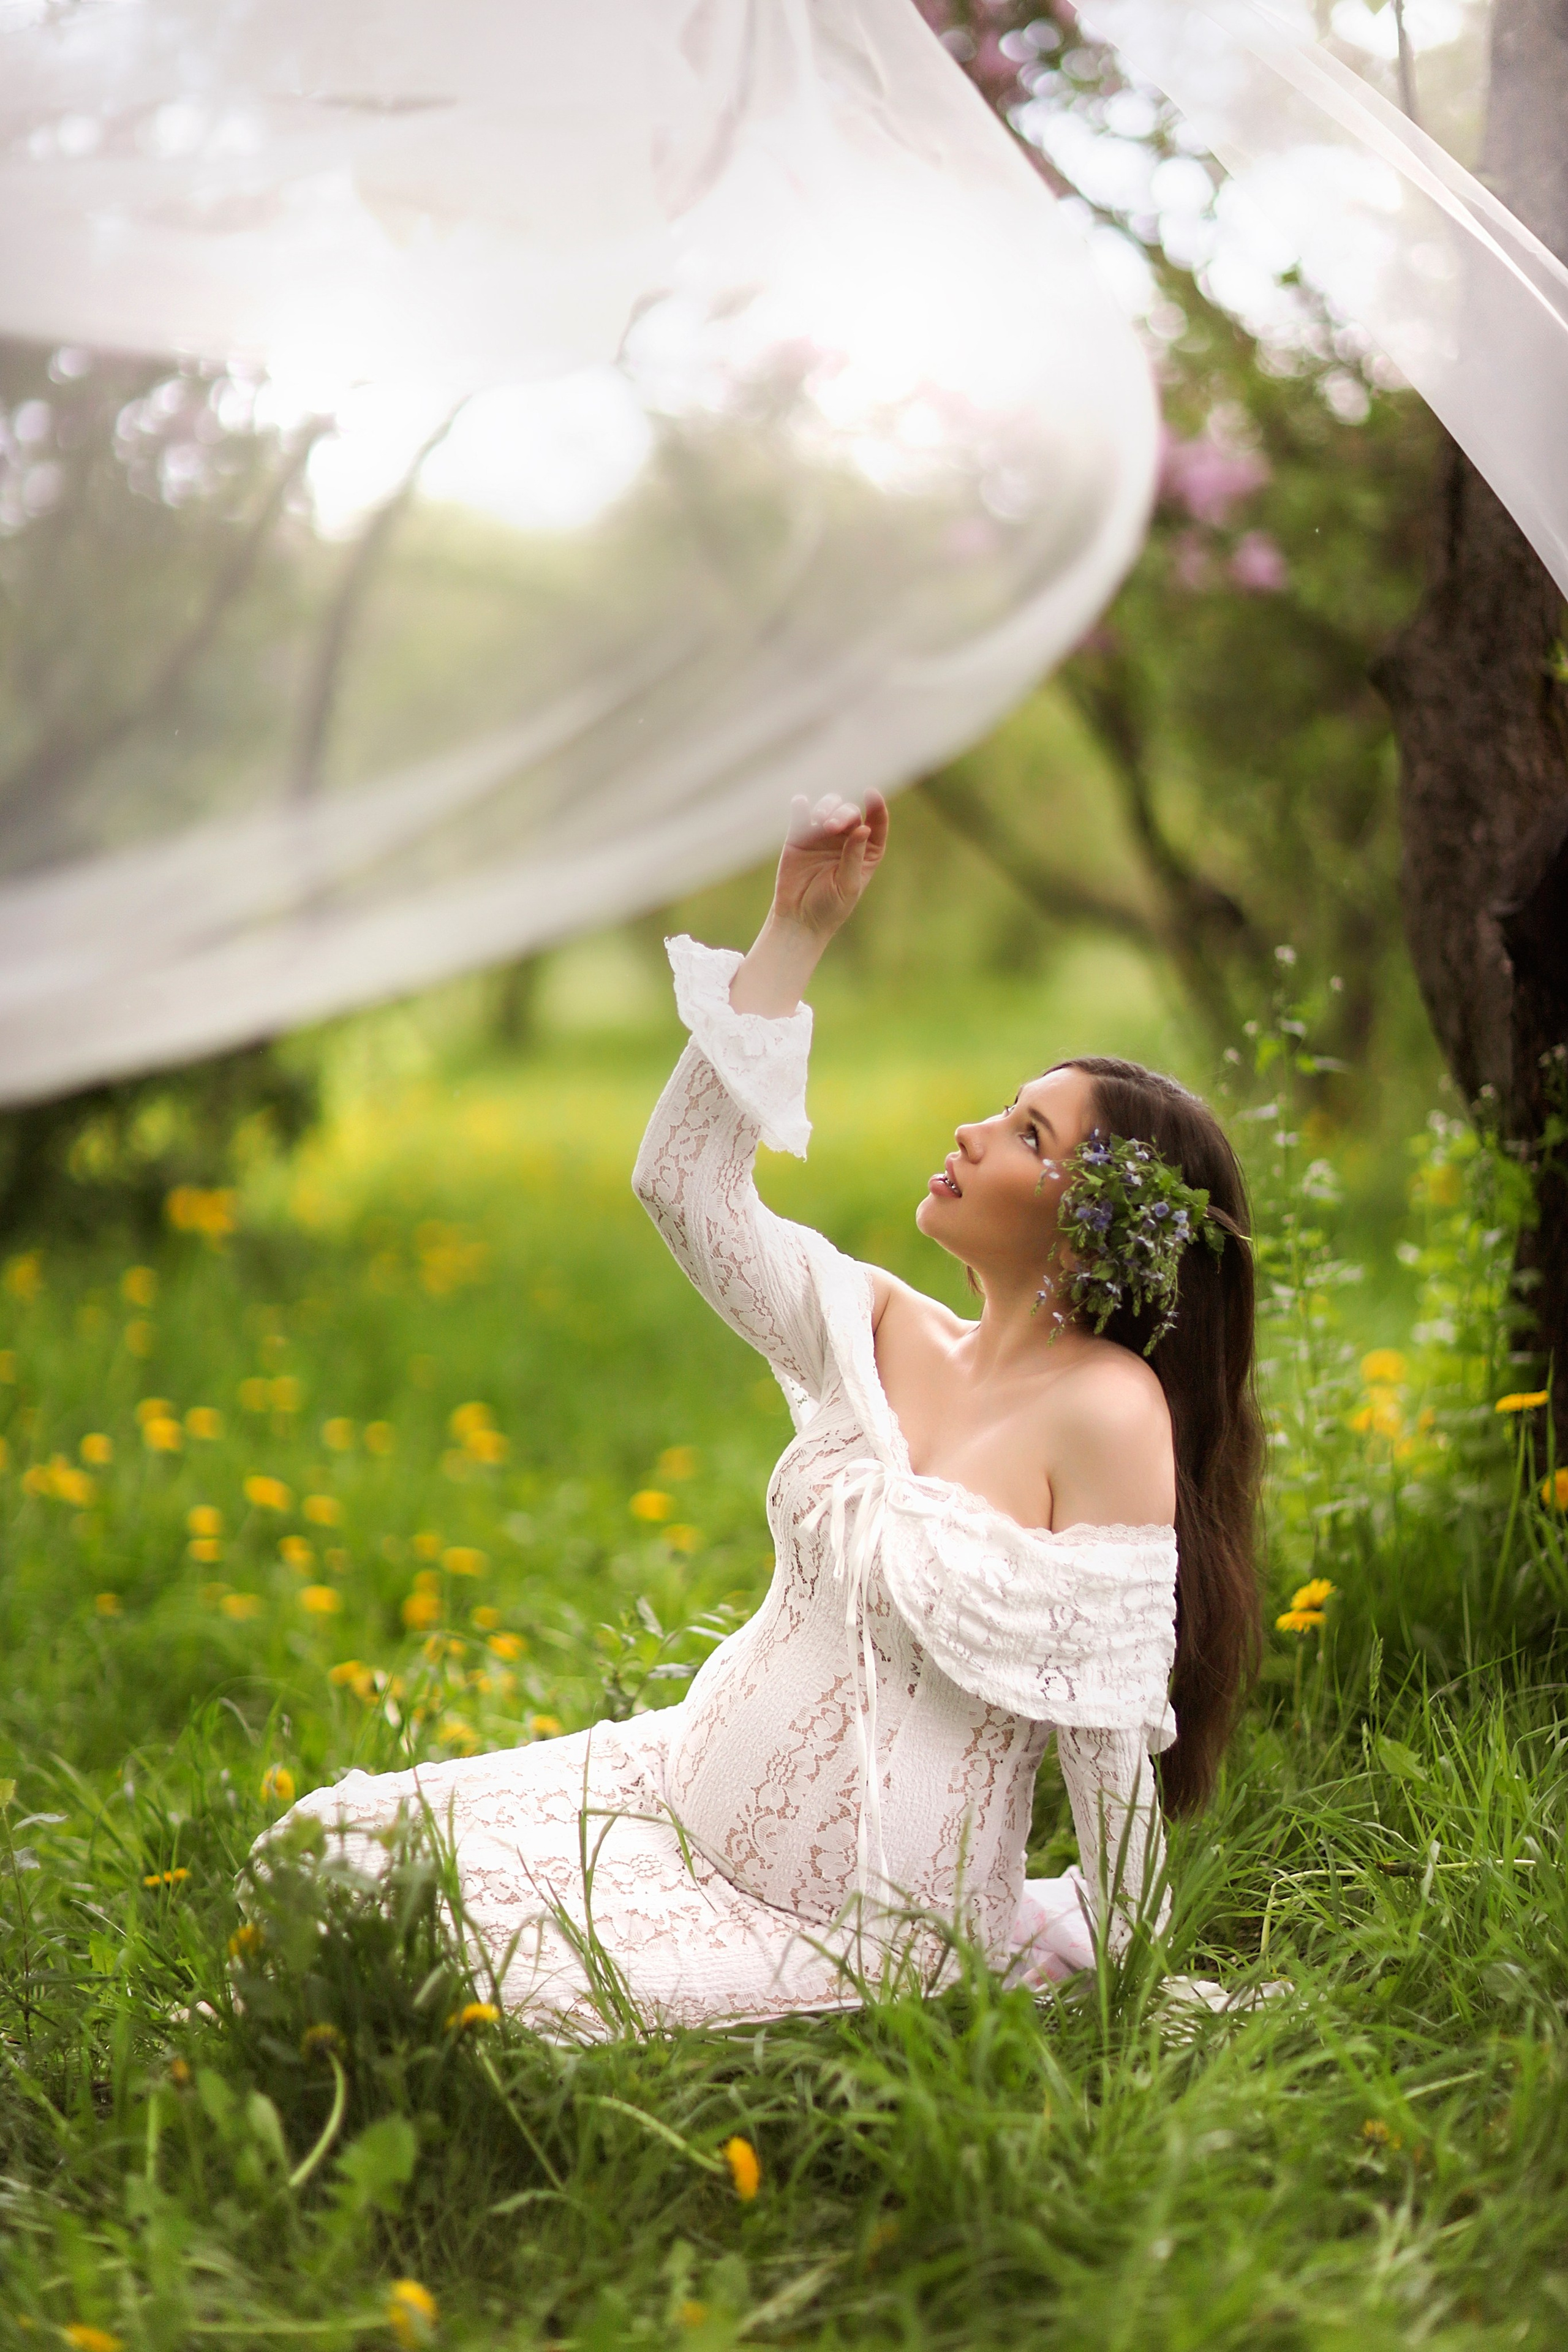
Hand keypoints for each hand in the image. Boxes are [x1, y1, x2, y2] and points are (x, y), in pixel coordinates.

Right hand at [770, 791, 887, 938]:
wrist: (798, 920)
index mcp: (866, 851)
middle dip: (842, 814)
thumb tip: (864, 828)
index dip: (877, 807)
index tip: (871, 794)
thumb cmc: (830, 908)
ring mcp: (822, 836)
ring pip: (828, 807)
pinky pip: (801, 815)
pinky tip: (800, 804)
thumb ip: (854, 855)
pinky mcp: (799, 838)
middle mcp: (846, 839)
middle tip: (830, 826)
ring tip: (818, 820)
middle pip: (850, 813)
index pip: (876, 823)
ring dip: (826, 807)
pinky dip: (801, 806)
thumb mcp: (847, 884)